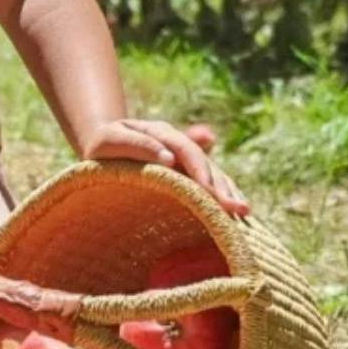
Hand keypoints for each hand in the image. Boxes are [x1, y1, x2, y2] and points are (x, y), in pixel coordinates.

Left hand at [82, 119, 249, 216]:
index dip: (198, 169)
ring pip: (213, 174)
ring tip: (244, 212)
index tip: (208, 190)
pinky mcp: (188, 175)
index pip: (185, 149)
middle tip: (236, 209)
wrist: (104, 145)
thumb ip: (137, 145)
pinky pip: (212, 184)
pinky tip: (237, 215)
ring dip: (229, 193)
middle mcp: (179, 144)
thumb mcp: (109, 141)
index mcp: (160, 132)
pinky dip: (225, 197)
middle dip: (221, 187)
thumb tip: (169, 158)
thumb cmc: (103, 146)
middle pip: (205, 164)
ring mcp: (186, 159)